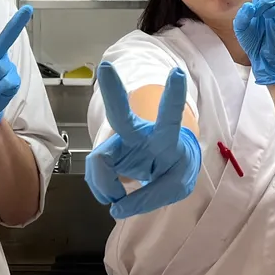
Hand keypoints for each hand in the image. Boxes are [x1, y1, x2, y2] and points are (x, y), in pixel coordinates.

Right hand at [86, 62, 201, 218]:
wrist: (165, 164)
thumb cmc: (174, 168)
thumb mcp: (175, 185)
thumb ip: (149, 197)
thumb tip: (115, 206)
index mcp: (166, 139)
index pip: (169, 118)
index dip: (173, 97)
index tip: (177, 72)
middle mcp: (140, 134)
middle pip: (121, 117)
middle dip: (113, 93)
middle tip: (105, 68)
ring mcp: (119, 143)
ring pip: (100, 160)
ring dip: (105, 186)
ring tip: (115, 199)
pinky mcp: (107, 153)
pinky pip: (97, 175)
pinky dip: (103, 190)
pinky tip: (112, 195)